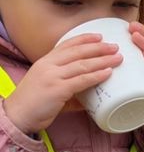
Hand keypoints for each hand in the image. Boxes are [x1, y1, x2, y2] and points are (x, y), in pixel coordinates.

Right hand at [3, 33, 122, 133]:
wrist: (17, 115)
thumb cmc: (34, 102)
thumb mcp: (49, 85)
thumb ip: (68, 84)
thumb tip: (91, 93)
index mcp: (45, 61)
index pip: (66, 44)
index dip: (84, 39)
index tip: (99, 36)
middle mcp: (48, 65)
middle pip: (77, 52)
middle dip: (98, 48)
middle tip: (115, 46)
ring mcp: (52, 76)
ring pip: (82, 64)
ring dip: (102, 60)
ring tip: (117, 58)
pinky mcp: (57, 90)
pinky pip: (81, 80)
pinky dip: (96, 76)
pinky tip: (107, 73)